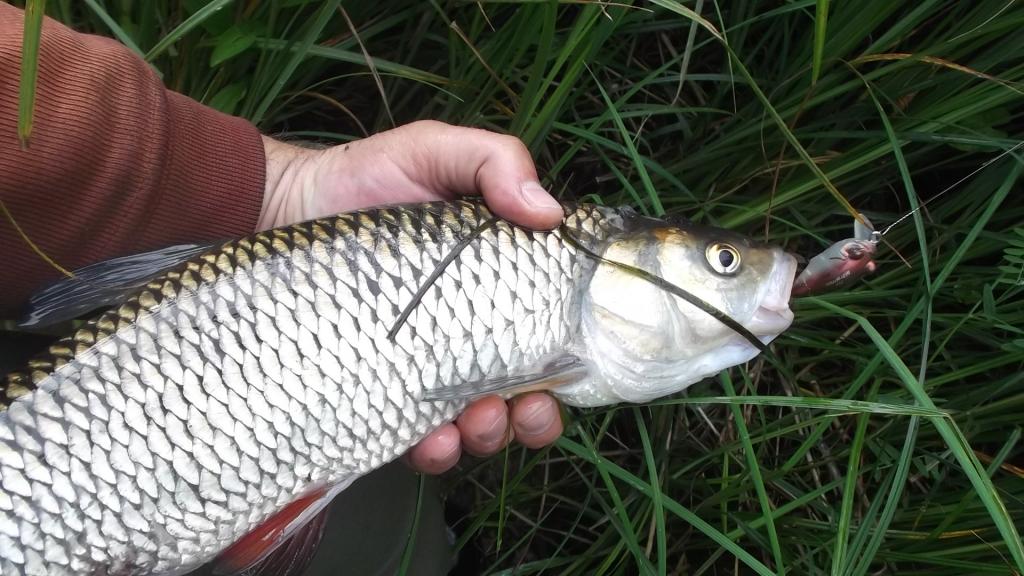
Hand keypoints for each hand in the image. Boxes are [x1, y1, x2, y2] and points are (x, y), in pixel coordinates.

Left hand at [259, 120, 564, 473]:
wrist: (290, 206)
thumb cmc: (368, 176)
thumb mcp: (436, 151)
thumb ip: (496, 161)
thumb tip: (551, 213)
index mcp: (500, 284)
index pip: (556, 333)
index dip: (573, 364)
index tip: (567, 371)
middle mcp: (474, 333)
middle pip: (528, 393)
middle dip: (536, 417)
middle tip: (523, 407)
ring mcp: (429, 367)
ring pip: (481, 423)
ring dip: (490, 434)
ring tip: (474, 419)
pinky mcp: (385, 390)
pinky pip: (419, 437)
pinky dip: (436, 449)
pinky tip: (431, 439)